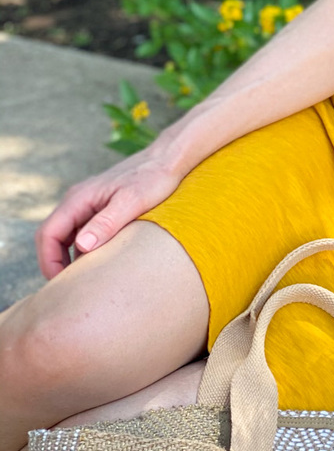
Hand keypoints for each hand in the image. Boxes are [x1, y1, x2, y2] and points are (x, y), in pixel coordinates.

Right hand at [36, 149, 183, 277]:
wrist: (168, 160)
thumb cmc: (153, 179)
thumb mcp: (132, 202)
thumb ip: (107, 223)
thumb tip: (82, 246)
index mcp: (78, 199)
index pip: (47, 234)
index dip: (48, 261)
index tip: (60, 284)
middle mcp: (77, 200)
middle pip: (52, 237)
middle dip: (55, 263)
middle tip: (69, 290)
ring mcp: (88, 204)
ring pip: (67, 236)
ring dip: (69, 258)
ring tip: (84, 282)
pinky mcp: (101, 208)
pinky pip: (83, 232)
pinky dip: (84, 250)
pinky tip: (101, 265)